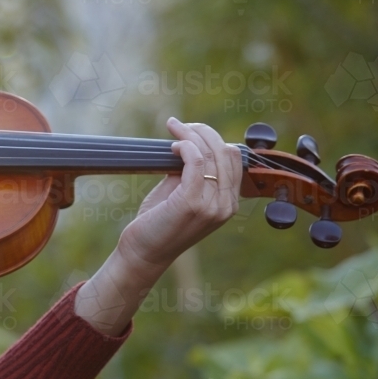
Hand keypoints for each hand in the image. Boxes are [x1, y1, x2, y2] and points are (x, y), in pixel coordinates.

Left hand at [117, 117, 241, 270]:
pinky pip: (196, 162)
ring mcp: (212, 205)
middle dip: (203, 131)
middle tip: (179, 125)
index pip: (234, 159)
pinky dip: (186, 146)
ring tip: (173, 128)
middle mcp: (226, 205)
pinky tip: (172, 145)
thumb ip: (189, 172)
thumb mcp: (179, 193)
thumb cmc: (157, 223)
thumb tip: (188, 143)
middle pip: (226, 152)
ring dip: (191, 135)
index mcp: (228, 203)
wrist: (143, 253)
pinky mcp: (193, 203)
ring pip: (211, 154)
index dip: (214, 138)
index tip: (191, 130)